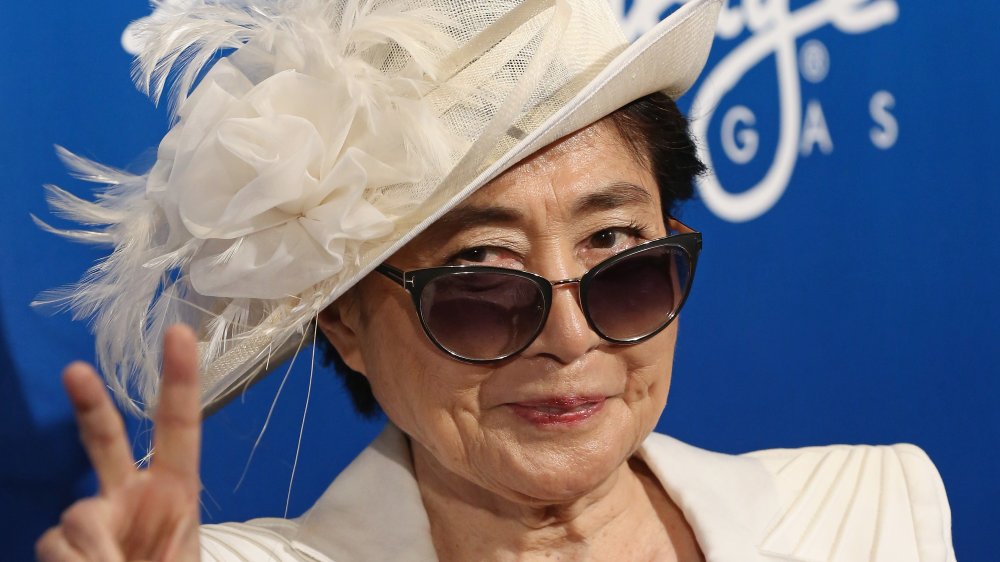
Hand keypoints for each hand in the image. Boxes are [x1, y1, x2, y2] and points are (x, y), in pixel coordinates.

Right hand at [36, 325, 201, 561]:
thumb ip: (148, 545)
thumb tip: (86, 538)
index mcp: (176, 491)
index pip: (178, 428)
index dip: (178, 380)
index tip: (179, 333)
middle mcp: (131, 496)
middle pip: (106, 440)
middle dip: (89, 405)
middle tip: (76, 371)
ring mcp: (94, 519)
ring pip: (75, 518)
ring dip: (91, 553)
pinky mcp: (63, 545)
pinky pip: (55, 544)